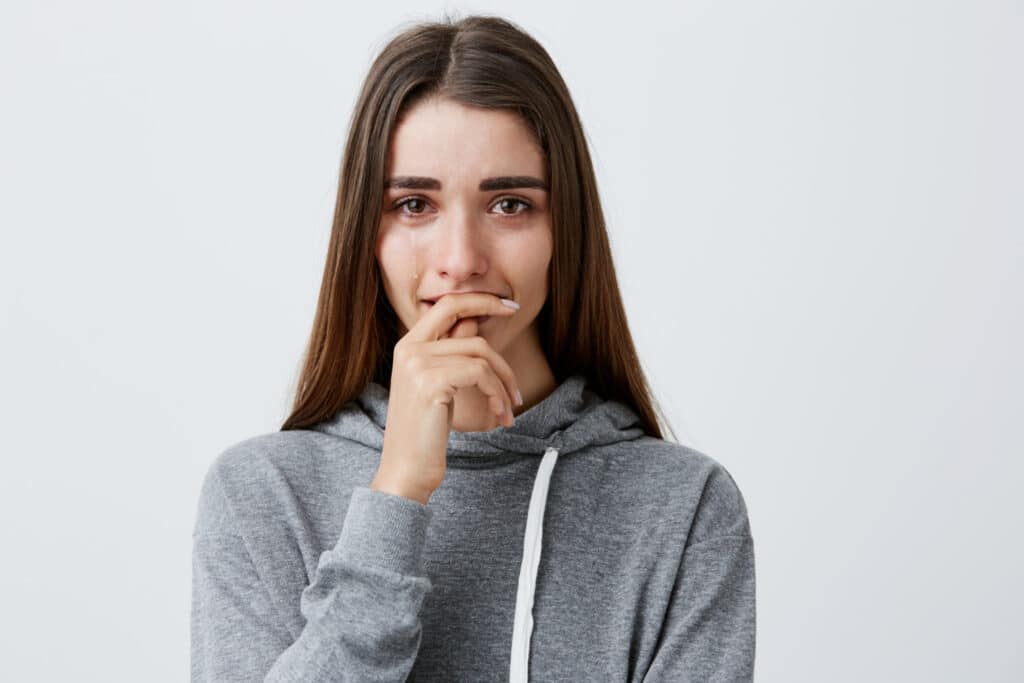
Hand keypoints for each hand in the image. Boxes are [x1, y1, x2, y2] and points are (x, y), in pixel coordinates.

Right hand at [369, 293, 522, 503]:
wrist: (406, 470)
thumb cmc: (426, 432)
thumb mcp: (438, 386)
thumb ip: (453, 355)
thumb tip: (478, 326)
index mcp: (407, 345)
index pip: (446, 305)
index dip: (478, 299)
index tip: (507, 305)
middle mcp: (408, 348)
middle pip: (465, 320)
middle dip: (494, 313)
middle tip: (518, 316)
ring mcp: (417, 363)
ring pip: (480, 353)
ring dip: (503, 381)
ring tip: (508, 408)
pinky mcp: (430, 381)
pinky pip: (480, 374)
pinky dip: (498, 395)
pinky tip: (500, 417)